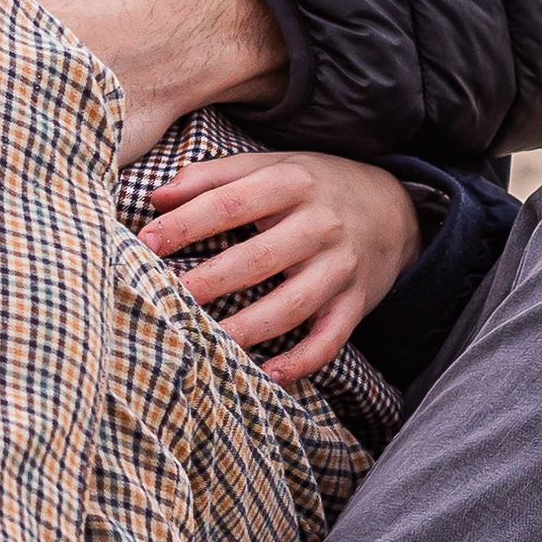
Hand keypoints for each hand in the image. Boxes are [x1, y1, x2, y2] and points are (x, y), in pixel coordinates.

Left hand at [137, 150, 419, 382]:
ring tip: (206, 340)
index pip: (231, 203)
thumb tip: (155, 198)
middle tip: (167, 298)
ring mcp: (340, 268)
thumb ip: (211, 176)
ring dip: (247, 327)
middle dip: (210, 281)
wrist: (394, 208)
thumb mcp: (270, 165)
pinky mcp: (356, 303)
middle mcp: (320, 225)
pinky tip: (268, 375)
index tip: (146, 242)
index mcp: (291, 183)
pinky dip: (301, 361)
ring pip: (291, 305)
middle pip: (259, 259)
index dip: (186, 224)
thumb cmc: (313, 186)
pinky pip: (330, 339)